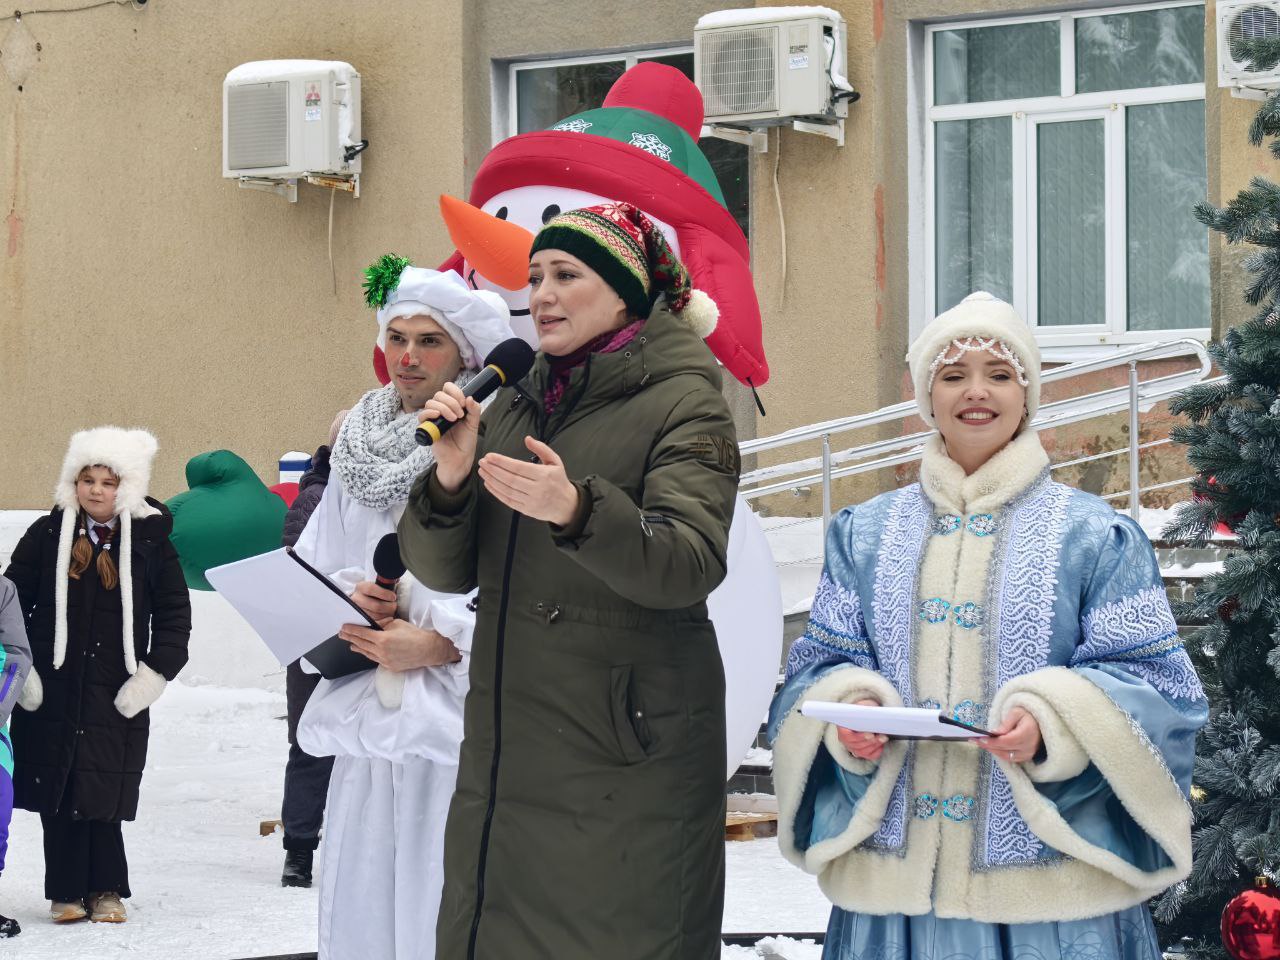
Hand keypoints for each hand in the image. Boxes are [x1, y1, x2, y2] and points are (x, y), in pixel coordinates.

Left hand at [339, 618, 461, 671]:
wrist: (427, 649)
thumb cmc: (414, 634)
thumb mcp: (397, 623)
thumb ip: (382, 624)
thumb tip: (373, 625)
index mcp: (382, 639)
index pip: (362, 633)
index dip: (351, 630)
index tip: (343, 627)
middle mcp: (381, 651)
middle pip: (361, 644)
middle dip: (350, 638)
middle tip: (342, 634)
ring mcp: (384, 661)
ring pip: (366, 653)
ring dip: (358, 647)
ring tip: (351, 644)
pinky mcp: (389, 667)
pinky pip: (375, 659)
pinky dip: (369, 653)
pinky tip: (366, 651)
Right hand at [351, 580, 396, 624]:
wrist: (366, 601)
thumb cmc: (376, 593)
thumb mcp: (379, 585)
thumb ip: (386, 583)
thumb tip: (396, 580)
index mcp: (361, 587)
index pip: (371, 589)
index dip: (384, 594)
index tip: (393, 597)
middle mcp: (356, 599)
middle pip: (375, 606)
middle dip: (388, 607)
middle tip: (394, 606)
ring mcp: (357, 611)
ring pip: (376, 616)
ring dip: (386, 615)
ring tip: (390, 611)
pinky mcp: (360, 621)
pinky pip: (374, 624)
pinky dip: (383, 622)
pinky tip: (386, 618)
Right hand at [420, 383, 480, 492]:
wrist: (460, 458)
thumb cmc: (466, 441)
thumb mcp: (474, 424)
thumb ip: (474, 410)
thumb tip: (470, 397)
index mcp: (452, 406)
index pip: (448, 389)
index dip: (455, 392)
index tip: (464, 403)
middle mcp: (441, 410)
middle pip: (439, 394)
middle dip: (451, 402)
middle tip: (460, 415)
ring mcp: (433, 418)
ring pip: (431, 403)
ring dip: (444, 408)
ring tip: (454, 419)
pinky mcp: (427, 428)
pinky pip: (422, 415)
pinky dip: (429, 413)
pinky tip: (438, 416)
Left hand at [477, 437, 579, 525]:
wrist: (567, 505)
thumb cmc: (559, 481)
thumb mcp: (555, 461)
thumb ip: (541, 448)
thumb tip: (527, 438)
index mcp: (544, 475)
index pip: (519, 467)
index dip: (502, 462)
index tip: (490, 456)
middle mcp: (537, 489)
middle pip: (510, 479)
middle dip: (494, 470)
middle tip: (482, 462)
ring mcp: (531, 501)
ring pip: (507, 490)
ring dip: (492, 480)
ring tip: (483, 471)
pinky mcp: (527, 510)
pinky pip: (508, 500)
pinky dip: (496, 492)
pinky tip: (488, 484)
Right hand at [834, 699, 887, 761]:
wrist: (864, 716)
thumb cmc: (862, 710)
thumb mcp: (862, 706)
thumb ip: (865, 708)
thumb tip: (873, 712)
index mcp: (842, 728)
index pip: (848, 736)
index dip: (859, 737)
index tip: (871, 734)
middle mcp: (845, 741)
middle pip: (857, 745)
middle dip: (871, 741)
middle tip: (883, 736)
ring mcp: (853, 748)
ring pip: (863, 752)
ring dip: (875, 745)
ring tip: (884, 738)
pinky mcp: (862, 753)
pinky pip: (869, 756)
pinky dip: (877, 751)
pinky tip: (882, 744)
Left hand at [977, 706, 1041, 763]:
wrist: (1040, 722)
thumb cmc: (1027, 714)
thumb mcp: (1016, 712)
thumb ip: (1006, 723)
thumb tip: (994, 733)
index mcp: (1027, 733)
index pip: (1007, 741)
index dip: (993, 742)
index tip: (980, 739)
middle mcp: (1029, 746)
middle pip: (1005, 750)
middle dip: (989, 746)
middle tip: (975, 741)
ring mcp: (1028, 754)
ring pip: (1007, 756)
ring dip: (993, 751)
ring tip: (981, 744)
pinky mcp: (1026, 757)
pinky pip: (1011, 759)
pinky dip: (1000, 754)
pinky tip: (991, 748)